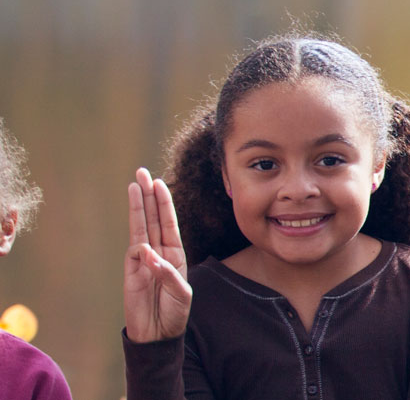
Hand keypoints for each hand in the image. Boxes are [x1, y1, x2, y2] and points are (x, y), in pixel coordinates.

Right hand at [123, 168, 191, 343]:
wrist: (158, 334)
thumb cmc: (174, 313)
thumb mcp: (182, 294)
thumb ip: (168, 274)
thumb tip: (149, 255)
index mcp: (175, 254)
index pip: (168, 223)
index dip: (163, 203)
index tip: (158, 183)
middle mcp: (159, 253)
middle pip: (151, 219)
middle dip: (147, 196)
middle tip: (141, 172)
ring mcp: (143, 261)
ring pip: (139, 228)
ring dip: (137, 207)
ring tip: (133, 186)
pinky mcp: (130, 273)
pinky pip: (134, 254)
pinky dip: (140, 246)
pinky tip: (143, 241)